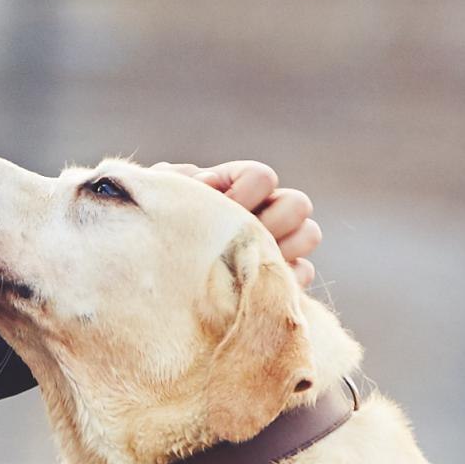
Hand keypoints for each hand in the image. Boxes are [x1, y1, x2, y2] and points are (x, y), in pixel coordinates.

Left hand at [158, 161, 318, 285]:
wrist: (156, 267)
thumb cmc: (159, 222)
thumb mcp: (162, 195)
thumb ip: (180, 180)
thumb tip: (208, 181)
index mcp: (240, 182)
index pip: (263, 177)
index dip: (242, 194)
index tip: (213, 210)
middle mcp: (268, 207)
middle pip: (298, 204)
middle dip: (269, 222)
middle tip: (235, 242)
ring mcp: (280, 241)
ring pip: (309, 234)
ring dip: (282, 248)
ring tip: (245, 262)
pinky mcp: (284, 275)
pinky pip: (304, 273)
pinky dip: (283, 279)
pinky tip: (250, 286)